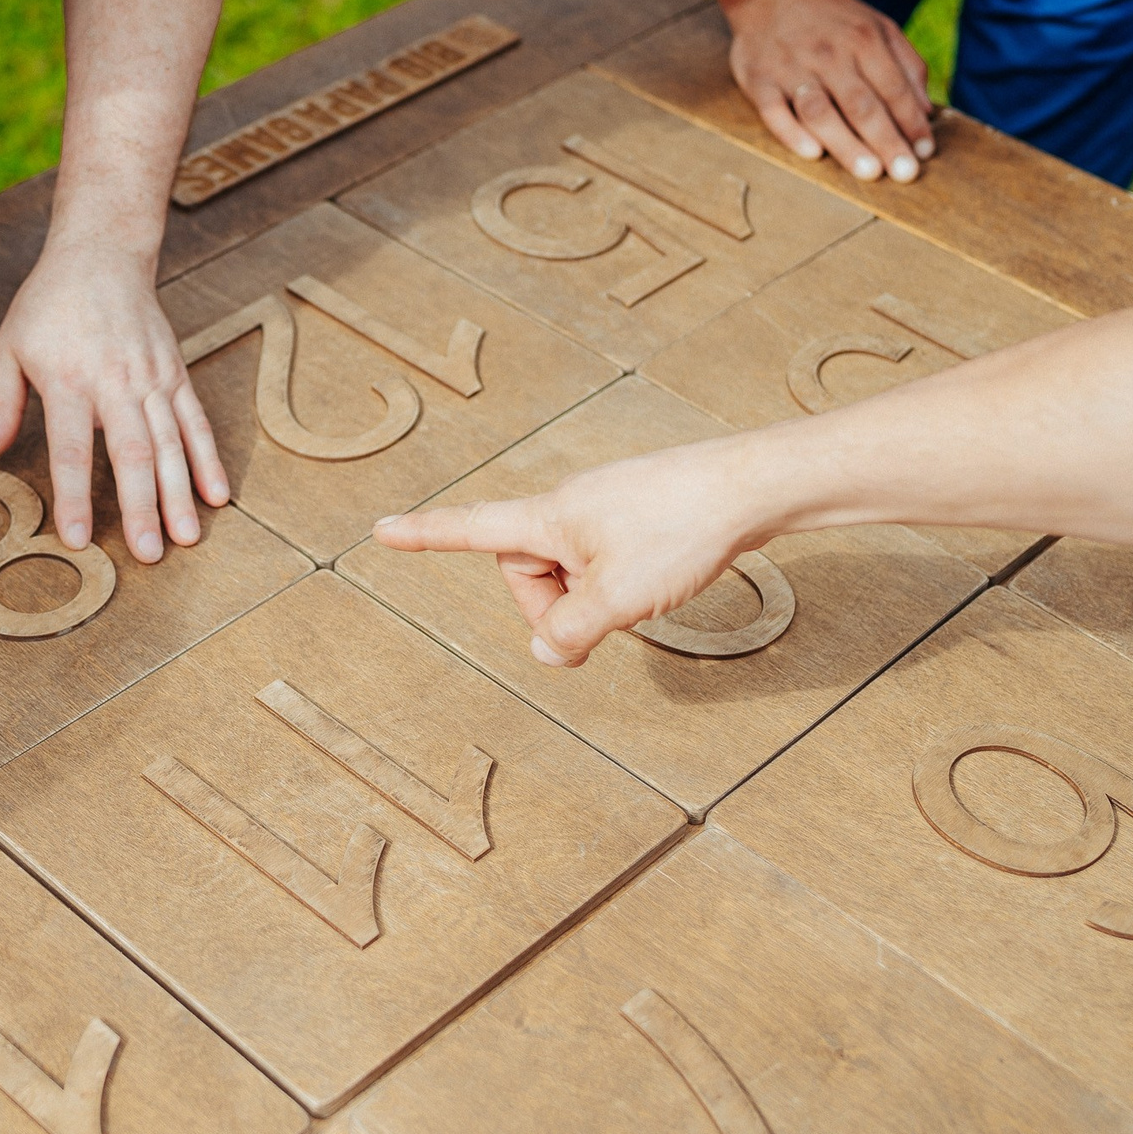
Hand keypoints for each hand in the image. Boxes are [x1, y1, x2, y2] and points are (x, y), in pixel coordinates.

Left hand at [0, 240, 228, 562]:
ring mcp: (150, 379)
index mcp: (68, 380)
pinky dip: (207, 460)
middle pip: (132, 453)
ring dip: (179, 495)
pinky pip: (195, 422)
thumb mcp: (9, 347)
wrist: (102, 254)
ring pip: (170, 444)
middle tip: (148, 554)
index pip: (71, 449)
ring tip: (186, 538)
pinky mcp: (174, 374)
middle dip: (142, 507)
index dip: (76, 495)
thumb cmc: (50, 303)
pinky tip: (216, 496)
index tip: (79, 538)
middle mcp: (115, 382)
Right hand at [373, 438, 765, 666]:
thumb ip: (570, 631)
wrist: (750, 485)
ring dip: (590, 594)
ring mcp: (604, 504)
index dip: (425, 535)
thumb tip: (548, 648)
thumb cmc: (681, 532)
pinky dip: (617, 580)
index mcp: (549, 518)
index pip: (470, 529)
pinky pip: (604, 554)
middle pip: (527, 566)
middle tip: (600, 622)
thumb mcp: (617, 599)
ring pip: (571, 565)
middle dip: (551, 604)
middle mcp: (569, 504)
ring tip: (641, 595)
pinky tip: (660, 576)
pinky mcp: (638, 509)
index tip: (382, 530)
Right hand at [714, 0, 933, 183]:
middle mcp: (829, 54)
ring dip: (846, 143)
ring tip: (869, 172)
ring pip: (821, 111)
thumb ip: (906, 65)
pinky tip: (812, 153)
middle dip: (886, 141)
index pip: (894, 88)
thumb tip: (926, 112)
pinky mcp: (759, 80)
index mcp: (864, 40)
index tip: (925, 152)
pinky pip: (774, 111)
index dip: (911, 122)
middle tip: (905, 174)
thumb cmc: (832, 18)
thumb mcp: (878, 26)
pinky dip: (791, 133)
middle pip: (862, 104)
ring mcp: (792, 68)